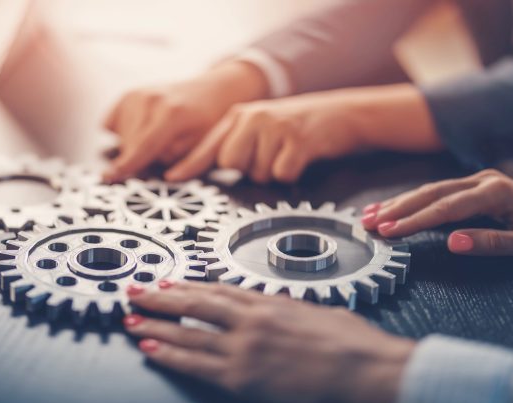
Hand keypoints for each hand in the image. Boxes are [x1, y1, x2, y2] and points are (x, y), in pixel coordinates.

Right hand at [102, 61, 268, 182]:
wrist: (210, 92)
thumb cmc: (208, 122)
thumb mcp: (202, 146)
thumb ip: (176, 159)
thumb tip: (150, 167)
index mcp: (172, 113)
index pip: (144, 146)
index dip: (127, 164)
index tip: (109, 177)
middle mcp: (150, 99)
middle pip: (130, 145)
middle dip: (141, 157)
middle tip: (162, 149)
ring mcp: (136, 94)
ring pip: (120, 138)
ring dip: (133, 145)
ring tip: (156, 135)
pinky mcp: (127, 95)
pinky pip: (111, 125)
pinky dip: (122, 132)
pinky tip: (141, 128)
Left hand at [125, 282, 413, 402]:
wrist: (366, 369)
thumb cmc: (354, 346)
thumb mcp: (321, 313)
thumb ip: (294, 309)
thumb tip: (286, 306)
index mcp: (270, 302)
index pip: (218, 290)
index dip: (187, 286)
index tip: (167, 284)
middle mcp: (251, 320)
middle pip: (194, 304)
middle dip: (159, 298)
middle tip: (133, 291)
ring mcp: (243, 347)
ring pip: (187, 332)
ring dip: (154, 324)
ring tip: (129, 318)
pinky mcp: (241, 375)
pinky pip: (194, 362)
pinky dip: (168, 353)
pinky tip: (149, 346)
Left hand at [167, 84, 437, 182]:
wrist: (343, 114)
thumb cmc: (298, 129)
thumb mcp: (262, 128)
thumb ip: (236, 144)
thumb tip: (209, 170)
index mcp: (239, 115)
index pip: (208, 144)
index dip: (188, 164)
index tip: (169, 177)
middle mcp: (252, 116)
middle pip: (229, 163)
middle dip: (247, 170)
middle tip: (269, 157)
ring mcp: (273, 126)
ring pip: (257, 173)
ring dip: (272, 172)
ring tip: (287, 153)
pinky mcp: (295, 138)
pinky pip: (281, 174)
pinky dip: (291, 173)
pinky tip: (300, 157)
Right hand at [362, 169, 512, 261]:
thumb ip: (492, 243)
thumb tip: (454, 242)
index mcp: (496, 191)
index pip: (447, 207)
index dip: (416, 220)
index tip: (390, 232)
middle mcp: (483, 180)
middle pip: (431, 194)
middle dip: (397, 209)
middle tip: (368, 224)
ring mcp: (476, 182)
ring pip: (428, 191)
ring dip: (397, 204)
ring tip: (367, 216)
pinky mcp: (471, 189)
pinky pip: (435, 194)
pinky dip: (410, 202)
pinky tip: (387, 208)